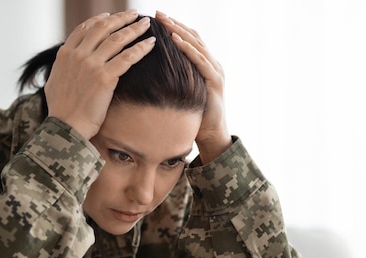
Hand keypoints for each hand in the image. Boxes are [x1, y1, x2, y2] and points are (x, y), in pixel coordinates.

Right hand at [45, 10, 155, 138]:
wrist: (66, 126)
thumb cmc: (61, 110)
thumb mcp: (54, 82)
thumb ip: (62, 68)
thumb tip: (66, 64)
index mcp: (65, 54)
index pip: (84, 29)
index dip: (99, 19)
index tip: (111, 16)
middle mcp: (78, 55)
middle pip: (103, 28)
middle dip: (121, 18)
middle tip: (134, 14)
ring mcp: (92, 65)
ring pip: (117, 39)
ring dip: (134, 29)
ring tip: (146, 24)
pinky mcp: (105, 77)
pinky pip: (128, 58)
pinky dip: (141, 48)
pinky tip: (151, 44)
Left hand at [156, 11, 231, 164]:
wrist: (211, 136)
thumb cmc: (193, 117)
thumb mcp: (181, 93)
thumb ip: (173, 80)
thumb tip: (150, 73)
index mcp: (204, 64)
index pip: (188, 39)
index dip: (173, 27)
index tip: (155, 18)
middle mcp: (212, 63)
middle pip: (192, 36)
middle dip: (174, 24)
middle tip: (157, 14)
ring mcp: (215, 71)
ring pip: (197, 44)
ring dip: (179, 31)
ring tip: (164, 22)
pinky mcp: (215, 81)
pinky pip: (201, 60)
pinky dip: (188, 48)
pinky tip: (176, 40)